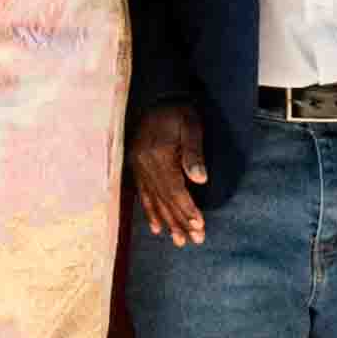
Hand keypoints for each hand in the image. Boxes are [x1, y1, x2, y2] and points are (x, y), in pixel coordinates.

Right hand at [130, 103, 210, 247]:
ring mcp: (138, 167)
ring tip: (177, 241)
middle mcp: (144, 164)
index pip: (174, 189)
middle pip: (164, 199)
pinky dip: (150, 212)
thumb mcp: (191, 126)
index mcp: (158, 155)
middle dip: (179, 221)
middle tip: (193, 241)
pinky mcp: (136, 167)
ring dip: (166, 222)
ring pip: (153, 200)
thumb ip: (194, 152)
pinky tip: (156, 228)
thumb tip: (201, 180)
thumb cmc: (179, 112)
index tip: (199, 226)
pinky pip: (142, 194)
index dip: (187, 209)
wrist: (157, 96)